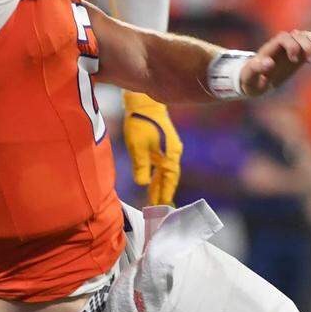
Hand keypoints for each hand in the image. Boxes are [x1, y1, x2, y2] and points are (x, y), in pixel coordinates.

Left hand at [123, 92, 182, 206]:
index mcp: (170, 155)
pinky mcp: (163, 144)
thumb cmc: (140, 122)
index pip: (169, 181)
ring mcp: (169, 148)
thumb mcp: (138, 145)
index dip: (165, 195)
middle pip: (169, 179)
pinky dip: (158, 176)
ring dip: (160, 186)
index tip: (161, 209)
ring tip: (153, 200)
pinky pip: (162, 166)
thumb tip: (142, 184)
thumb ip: (141, 165)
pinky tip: (151, 182)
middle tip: (157, 210)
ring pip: (165, 173)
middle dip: (163, 194)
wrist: (144, 101)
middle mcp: (173, 153)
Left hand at [240, 30, 310, 96]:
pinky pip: (307, 45)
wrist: (253, 81)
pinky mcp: (296, 55)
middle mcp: (280, 46)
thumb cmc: (249, 80)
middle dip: (306, 43)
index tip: (294, 59)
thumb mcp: (249, 78)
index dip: (291, 45)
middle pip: (296, 36)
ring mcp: (289, 49)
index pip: (283, 38)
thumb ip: (256, 69)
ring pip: (303, 38)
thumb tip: (269, 62)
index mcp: (269, 49)